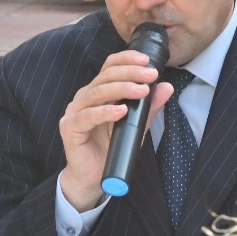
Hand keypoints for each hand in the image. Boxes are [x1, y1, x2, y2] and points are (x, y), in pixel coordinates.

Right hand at [57, 50, 173, 211]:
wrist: (93, 176)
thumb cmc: (111, 147)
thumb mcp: (135, 125)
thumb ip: (149, 107)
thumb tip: (166, 87)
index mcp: (98, 91)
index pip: (110, 67)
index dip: (126, 59)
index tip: (147, 61)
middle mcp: (85, 97)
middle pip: (105, 76)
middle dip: (130, 73)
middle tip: (150, 75)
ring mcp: (75, 111)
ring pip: (97, 92)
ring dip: (121, 88)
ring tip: (141, 91)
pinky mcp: (70, 127)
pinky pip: (87, 116)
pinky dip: (105, 112)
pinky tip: (121, 110)